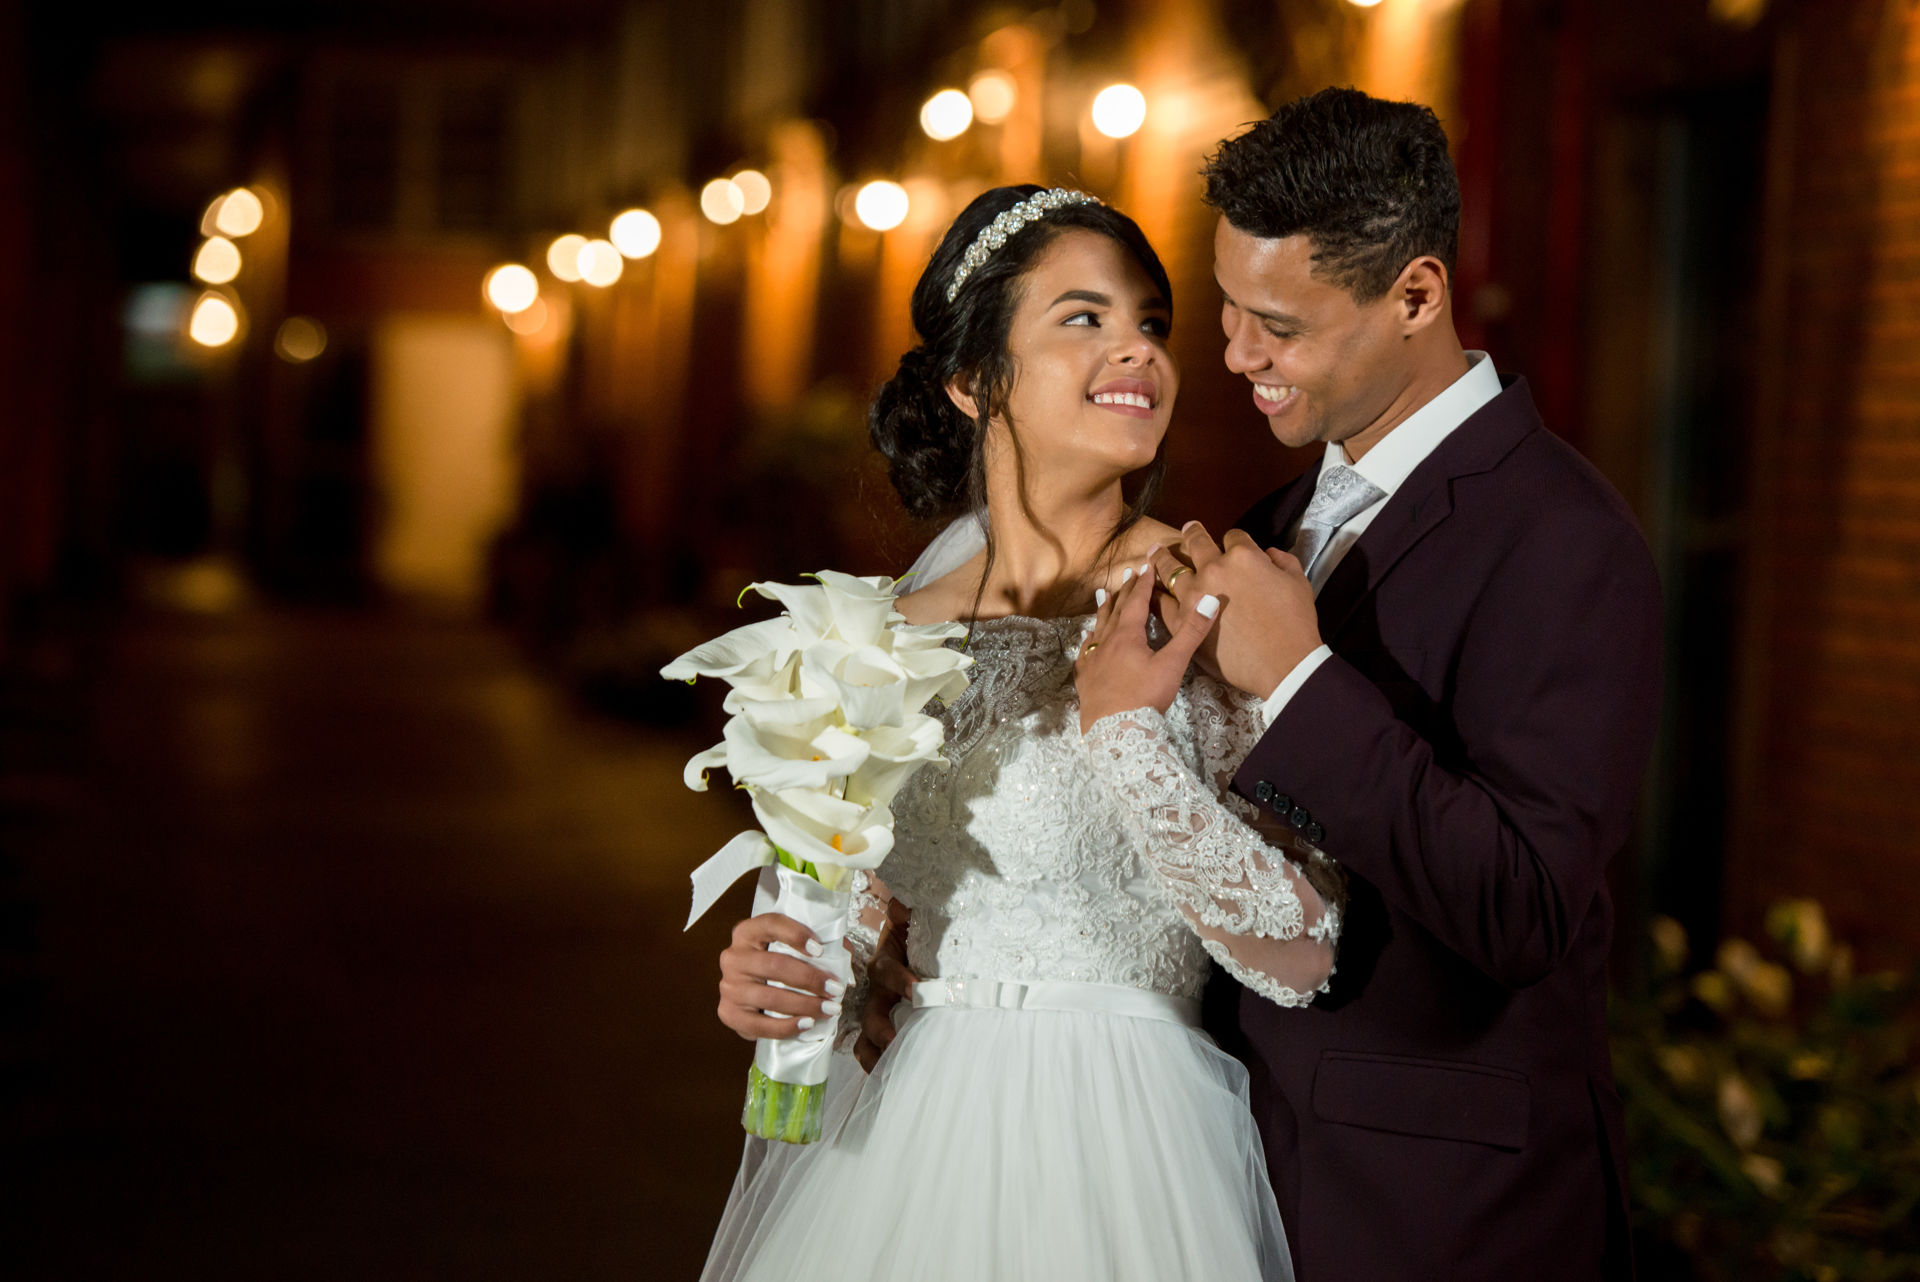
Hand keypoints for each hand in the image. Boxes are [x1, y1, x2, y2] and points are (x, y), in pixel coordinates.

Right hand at [716, 912, 843, 1040]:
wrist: (750, 994)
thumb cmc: (777, 965)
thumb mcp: (792, 948)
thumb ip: (817, 947)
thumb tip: (845, 964)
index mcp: (747, 932)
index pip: (771, 924)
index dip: (796, 934)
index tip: (820, 949)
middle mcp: (733, 957)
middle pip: (775, 965)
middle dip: (810, 979)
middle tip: (835, 989)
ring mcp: (728, 987)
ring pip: (770, 997)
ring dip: (805, 1005)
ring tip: (830, 1009)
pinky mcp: (729, 1014)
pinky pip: (760, 1025)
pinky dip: (786, 1027)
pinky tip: (807, 1024)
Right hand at [855, 898, 915, 1071]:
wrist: (910, 950)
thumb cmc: (912, 939)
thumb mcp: (911, 923)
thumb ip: (907, 914)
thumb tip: (900, 902)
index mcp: (885, 965)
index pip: (887, 971)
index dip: (900, 979)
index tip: (919, 989)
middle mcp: (876, 991)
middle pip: (871, 1010)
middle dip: (881, 1026)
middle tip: (893, 1038)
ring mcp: (876, 1012)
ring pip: (867, 1034)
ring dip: (875, 1051)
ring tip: (888, 1069)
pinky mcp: (880, 1030)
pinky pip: (869, 1050)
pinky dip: (875, 1065)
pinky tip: (885, 1080)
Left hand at [1074, 562, 1220, 732]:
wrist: (1115, 732)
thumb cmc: (1145, 697)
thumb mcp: (1173, 664)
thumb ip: (1191, 632)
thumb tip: (1210, 600)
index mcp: (1128, 636)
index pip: (1137, 602)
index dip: (1143, 583)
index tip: (1147, 565)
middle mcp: (1107, 643)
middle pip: (1116, 611)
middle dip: (1125, 591)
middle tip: (1128, 574)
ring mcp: (1092, 661)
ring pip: (1098, 628)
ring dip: (1103, 610)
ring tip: (1103, 594)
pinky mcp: (1085, 679)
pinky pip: (1085, 652)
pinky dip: (1089, 640)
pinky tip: (1088, 639)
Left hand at [1150, 522, 1319, 697]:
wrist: (1281, 664)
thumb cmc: (1295, 625)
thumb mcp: (1298, 584)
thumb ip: (1284, 562)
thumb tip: (1269, 554)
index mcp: (1241, 557)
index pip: (1233, 537)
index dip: (1233, 539)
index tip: (1229, 541)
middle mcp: (1212, 571)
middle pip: (1196, 545)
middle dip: (1190, 535)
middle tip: (1184, 531)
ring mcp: (1192, 596)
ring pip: (1170, 571)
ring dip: (1161, 560)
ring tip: (1153, 554)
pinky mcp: (1180, 623)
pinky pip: (1161, 604)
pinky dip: (1154, 596)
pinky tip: (1149, 592)